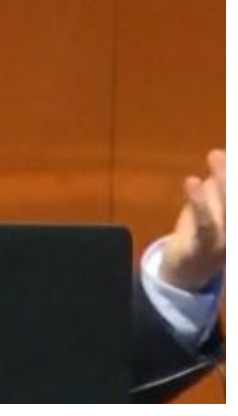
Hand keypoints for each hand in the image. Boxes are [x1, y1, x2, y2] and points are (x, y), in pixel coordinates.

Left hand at [159, 149, 224, 290]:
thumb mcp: (213, 204)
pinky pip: (204, 226)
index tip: (231, 149)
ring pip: (229, 212)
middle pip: (236, 202)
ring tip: (215, 155)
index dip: (233, 172)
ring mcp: (226, 244)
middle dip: (232, 175)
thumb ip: (220, 182)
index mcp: (235, 221)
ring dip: (223, 183)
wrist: (186, 270)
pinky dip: (199, 203)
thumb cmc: (203, 231)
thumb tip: (223, 153)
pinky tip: (193, 181)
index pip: (234, 195)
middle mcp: (236, 234)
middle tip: (225, 150)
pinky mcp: (202, 249)